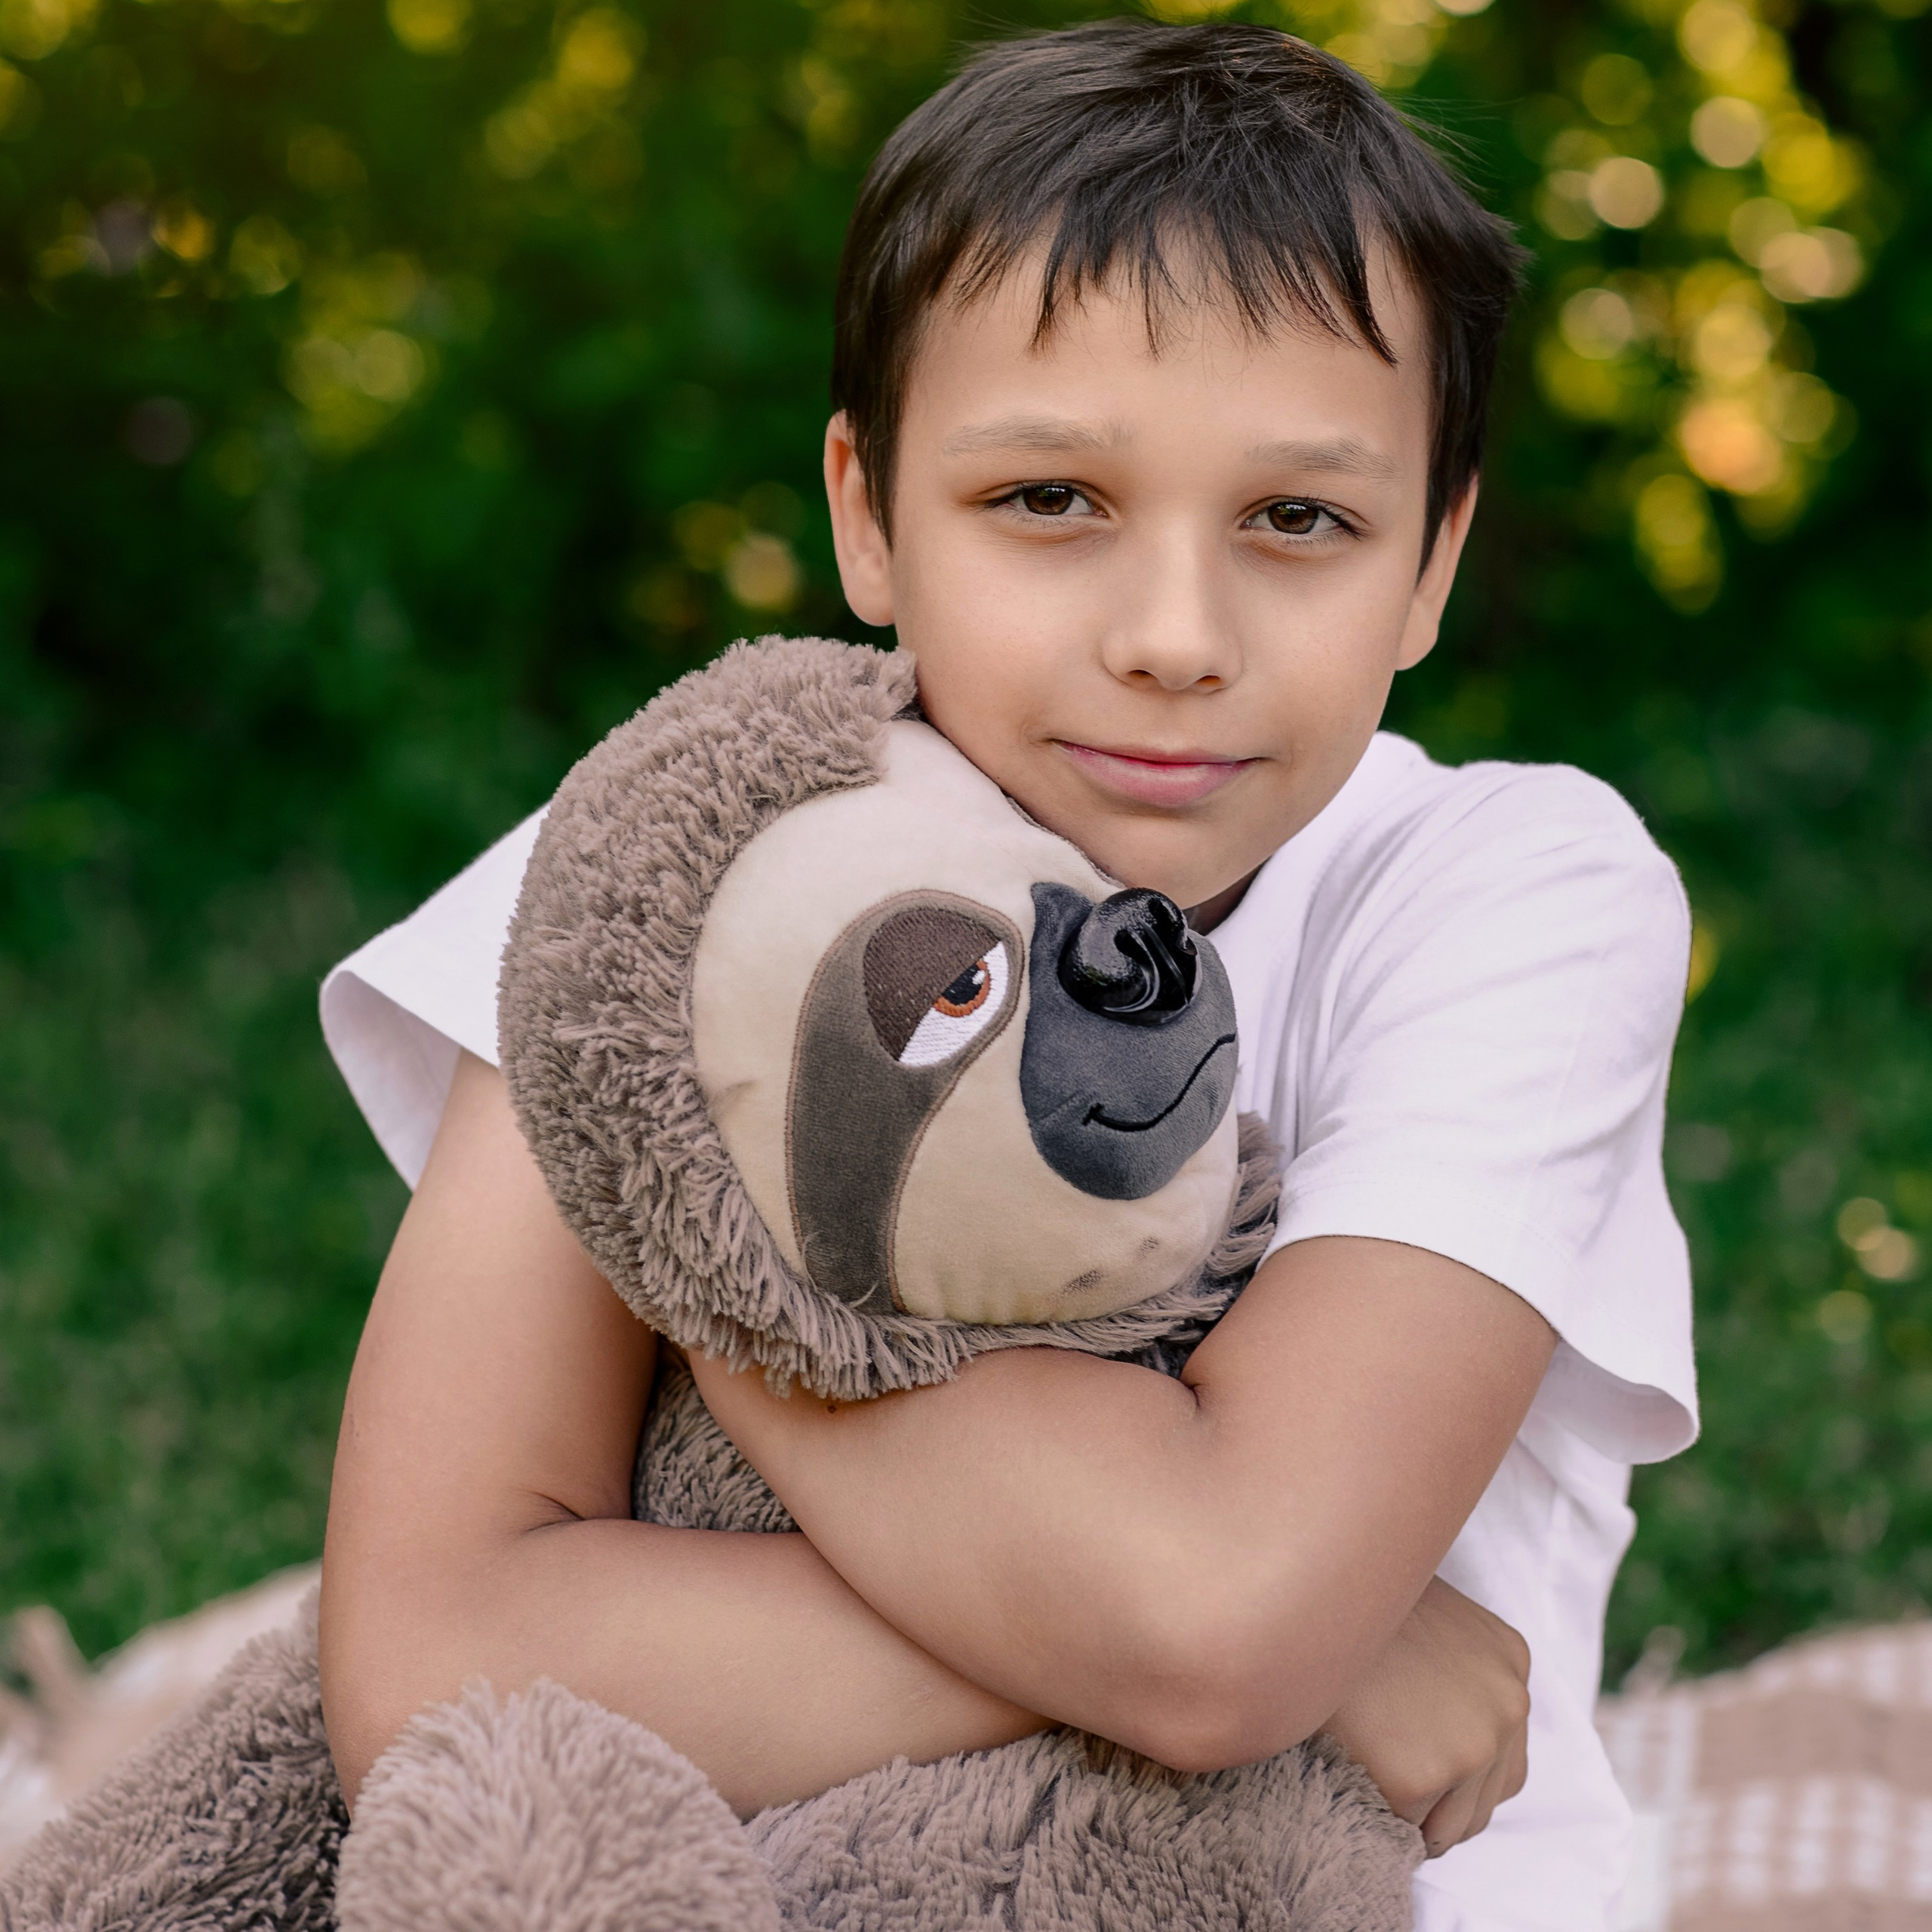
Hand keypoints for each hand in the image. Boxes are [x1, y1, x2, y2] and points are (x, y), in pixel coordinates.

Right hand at [1321, 1576, 1529, 1857]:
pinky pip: (1400, 1822)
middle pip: (1482, 1803)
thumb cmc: (1351, 1595)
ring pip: (1447, 1827)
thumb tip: (1433, 1715)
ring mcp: (1473, 1745)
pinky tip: (1345, 1771)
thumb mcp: (1425, 1614)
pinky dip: (1374, 1808)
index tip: (1409, 1768)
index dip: (1456, 1778)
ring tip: (1361, 1781)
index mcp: (1510, 1658)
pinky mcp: (1420, 1776)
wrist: (1306, 1589)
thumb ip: (1450, 1663)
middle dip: (1435, 1806)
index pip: (1504, 1762)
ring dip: (1408, 1815)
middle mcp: (1508, 1705)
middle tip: (1380, 1784)